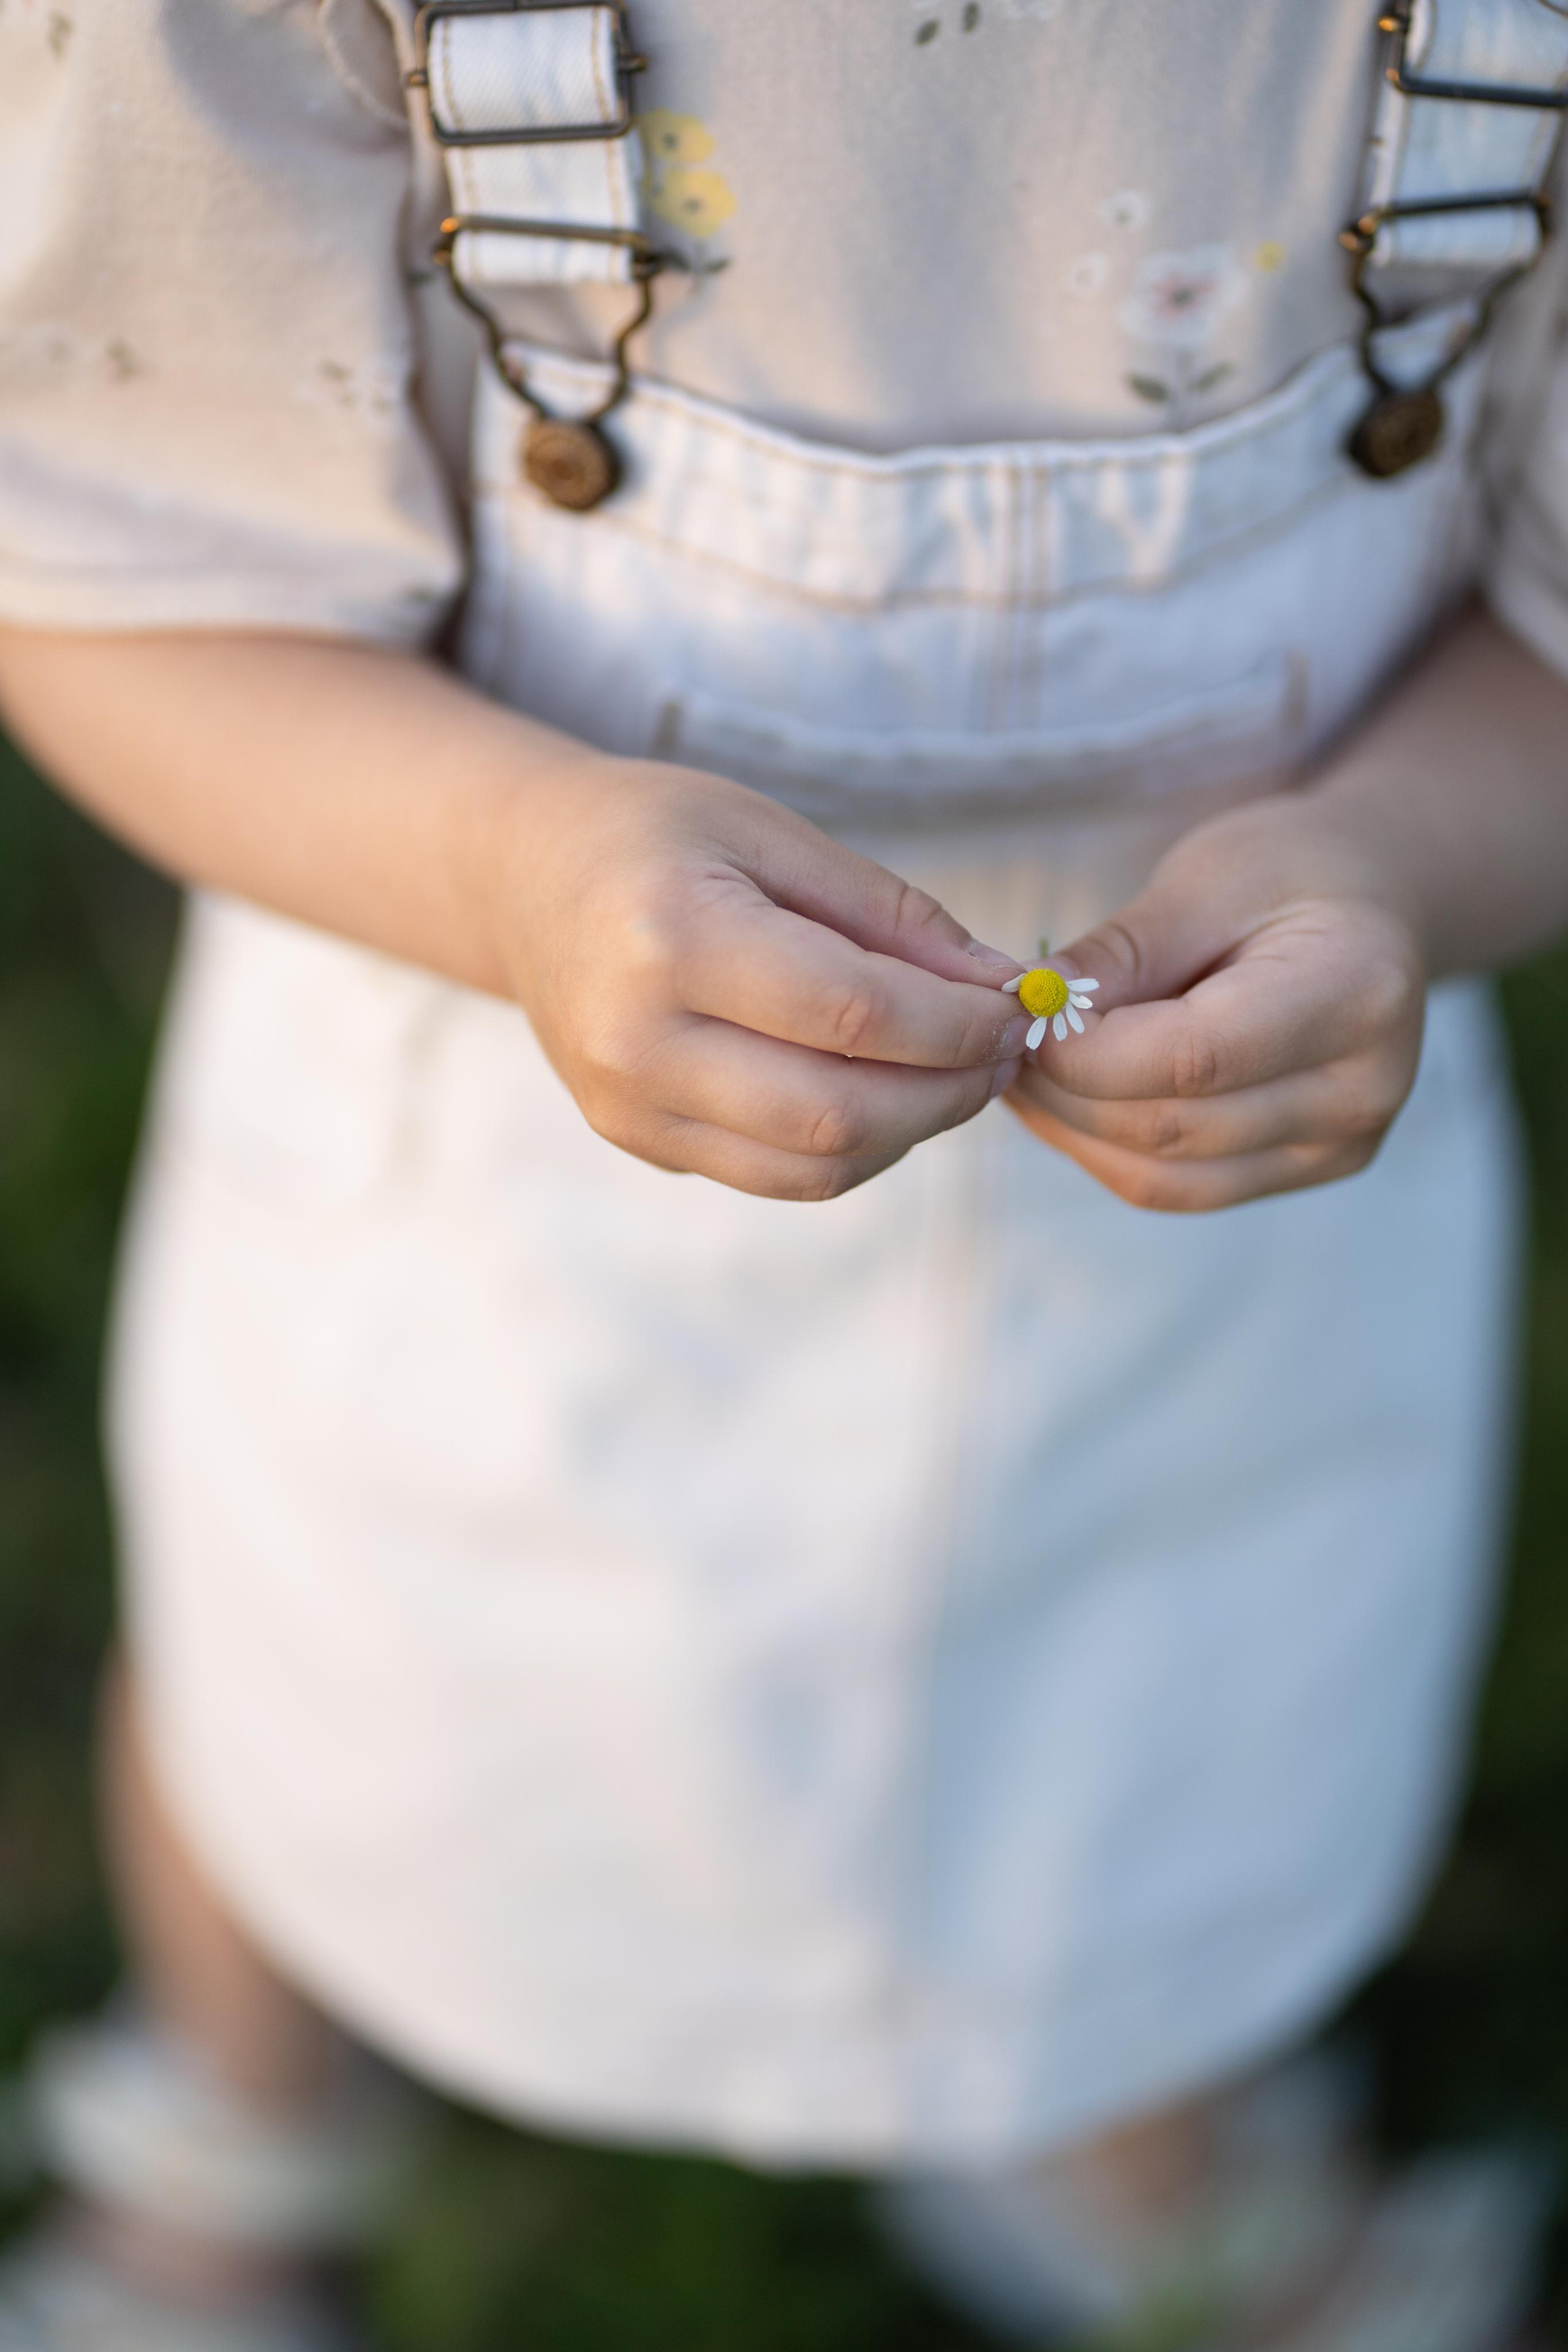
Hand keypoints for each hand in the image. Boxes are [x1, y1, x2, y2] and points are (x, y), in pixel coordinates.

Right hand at [490, 752, 1028, 1199]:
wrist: (524, 880)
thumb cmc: (655, 836)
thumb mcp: (772, 834)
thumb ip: (890, 914)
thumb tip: (1001, 987)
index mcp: (670, 938)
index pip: (853, 1015)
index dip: (958, 1025)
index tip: (1018, 1008)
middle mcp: (638, 1038)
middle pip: (837, 1113)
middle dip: (949, 1092)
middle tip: (1002, 1051)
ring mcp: (629, 1105)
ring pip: (814, 1167)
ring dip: (911, 1132)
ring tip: (952, 1075)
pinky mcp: (637, 1140)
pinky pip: (775, 1176)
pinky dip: (852, 1148)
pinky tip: (883, 1095)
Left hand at [1004, 795, 1427, 1211]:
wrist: (1372, 906)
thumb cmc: (1288, 872)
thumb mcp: (1205, 877)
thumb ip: (1121, 952)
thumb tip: (1029, 1010)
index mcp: (1354, 992)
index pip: (1193, 1059)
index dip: (1086, 1052)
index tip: (1020, 1014)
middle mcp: (1364, 1088)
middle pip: (1171, 1128)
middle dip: (1065, 1089)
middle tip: (1002, 1042)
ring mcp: (1340, 1145)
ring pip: (1163, 1176)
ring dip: (1072, 1129)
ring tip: (1025, 1069)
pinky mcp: (1308, 1169)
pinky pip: (1178, 1188)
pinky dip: (1104, 1151)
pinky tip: (1066, 1101)